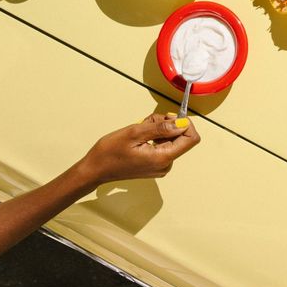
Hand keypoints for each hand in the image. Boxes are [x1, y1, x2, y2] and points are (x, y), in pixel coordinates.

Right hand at [78, 113, 199, 186]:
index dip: (184, 123)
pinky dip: (155, 135)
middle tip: (148, 122)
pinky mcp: (155, 164)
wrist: (95, 169)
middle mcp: (165, 164)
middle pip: (180, 137)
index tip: (168, 117)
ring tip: (141, 129)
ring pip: (171, 139)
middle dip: (167, 124)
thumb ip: (161, 128)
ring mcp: (160, 166)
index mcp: (163, 158)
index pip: (191, 139)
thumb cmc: (110, 152)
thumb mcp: (135, 132)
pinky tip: (140, 136)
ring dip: (159, 129)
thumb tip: (182, 123)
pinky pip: (163, 145)